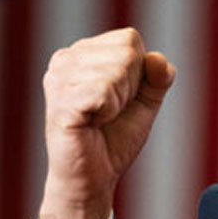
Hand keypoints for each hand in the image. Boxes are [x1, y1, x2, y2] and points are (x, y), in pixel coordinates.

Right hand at [37, 28, 174, 218]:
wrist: (93, 178)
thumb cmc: (113, 139)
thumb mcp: (145, 103)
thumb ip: (158, 77)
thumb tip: (158, 59)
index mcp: (83, 53)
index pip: (130, 39)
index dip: (139, 72)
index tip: (122, 98)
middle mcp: (66, 60)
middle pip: (126, 52)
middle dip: (132, 87)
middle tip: (111, 112)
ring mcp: (59, 80)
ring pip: (117, 70)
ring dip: (120, 102)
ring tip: (101, 118)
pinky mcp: (60, 102)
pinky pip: (103, 92)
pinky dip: (110, 110)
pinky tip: (94, 122)